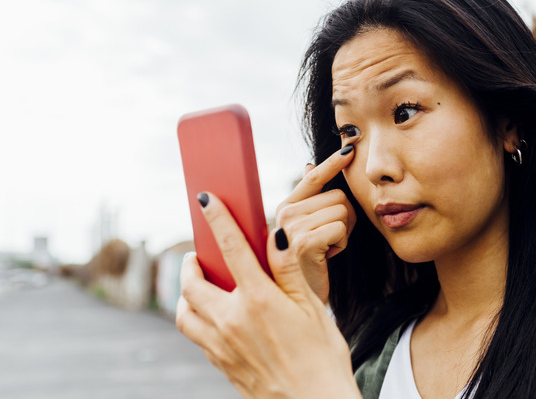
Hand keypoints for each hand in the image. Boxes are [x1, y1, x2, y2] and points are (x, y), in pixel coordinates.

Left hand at [176, 190, 360, 398]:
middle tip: (198, 254)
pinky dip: (196, 317)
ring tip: (200, 284)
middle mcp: (232, 321)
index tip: (205, 199)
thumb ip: (288, 268)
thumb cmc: (322, 357)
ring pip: (184, 312)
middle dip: (189, 263)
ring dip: (185, 293)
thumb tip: (275, 234)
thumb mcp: (312, 307)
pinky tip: (214, 314)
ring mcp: (221, 345)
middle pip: (192, 283)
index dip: (217, 218)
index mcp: (259, 300)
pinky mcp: (220, 364)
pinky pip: (196, 335)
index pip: (231, 247)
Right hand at [275, 145, 355, 301]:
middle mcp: (284, 213)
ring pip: (342, 211)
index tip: (350, 148)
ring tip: (326, 249)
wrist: (303, 301)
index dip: (333, 162)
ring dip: (344, 232)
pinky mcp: (302, 243)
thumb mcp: (309, 228)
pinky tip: (328, 256)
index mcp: (286, 206)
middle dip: (346, 218)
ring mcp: (290, 228)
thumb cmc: (310, 265)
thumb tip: (309, 164)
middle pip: (338, 196)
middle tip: (331, 240)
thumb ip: (310, 199)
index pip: (314, 177)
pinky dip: (342, 243)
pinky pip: (340, 228)